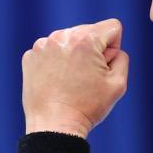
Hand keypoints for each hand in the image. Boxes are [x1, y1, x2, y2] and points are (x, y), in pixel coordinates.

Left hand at [21, 18, 129, 137]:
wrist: (54, 125)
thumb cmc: (88, 106)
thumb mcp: (119, 83)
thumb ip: (122, 58)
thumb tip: (111, 50)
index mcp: (85, 39)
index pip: (112, 27)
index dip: (114, 49)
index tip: (104, 67)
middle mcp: (62, 36)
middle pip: (89, 32)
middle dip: (93, 50)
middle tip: (86, 78)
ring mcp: (43, 45)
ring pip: (69, 41)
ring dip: (74, 55)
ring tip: (71, 81)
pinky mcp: (30, 56)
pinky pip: (52, 51)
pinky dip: (56, 62)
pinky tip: (56, 81)